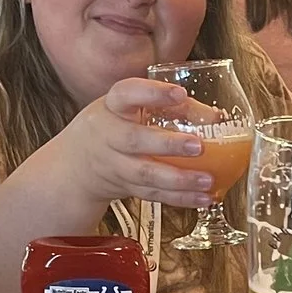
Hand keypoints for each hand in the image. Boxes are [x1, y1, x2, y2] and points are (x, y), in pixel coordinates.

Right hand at [41, 78, 216, 207]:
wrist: (77, 164)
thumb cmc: (113, 126)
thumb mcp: (131, 107)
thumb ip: (172, 107)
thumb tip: (215, 117)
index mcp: (111, 107)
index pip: (126, 94)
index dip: (152, 93)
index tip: (179, 94)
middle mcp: (109, 135)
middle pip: (134, 140)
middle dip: (168, 145)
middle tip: (199, 146)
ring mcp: (115, 165)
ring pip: (145, 174)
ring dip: (179, 179)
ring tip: (207, 180)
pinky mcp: (125, 187)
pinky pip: (153, 195)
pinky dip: (180, 199)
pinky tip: (203, 198)